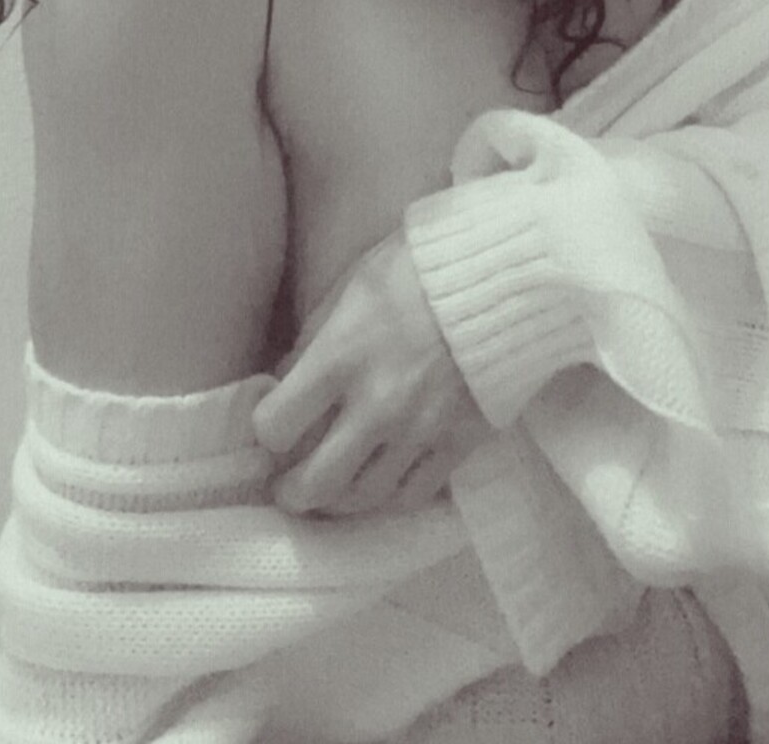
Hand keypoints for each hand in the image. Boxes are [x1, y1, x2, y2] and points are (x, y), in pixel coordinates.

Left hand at [251, 229, 490, 515]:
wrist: (502, 276)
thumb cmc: (417, 269)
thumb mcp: (350, 287)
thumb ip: (315, 340)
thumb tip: (287, 383)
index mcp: (340, 358)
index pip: (276, 426)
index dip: (265, 431)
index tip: (273, 425)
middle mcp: (376, 405)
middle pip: (314, 483)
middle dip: (291, 490)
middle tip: (287, 486)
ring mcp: (420, 430)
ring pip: (363, 498)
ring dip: (338, 500)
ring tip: (331, 488)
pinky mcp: (459, 443)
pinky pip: (413, 495)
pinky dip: (389, 497)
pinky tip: (379, 482)